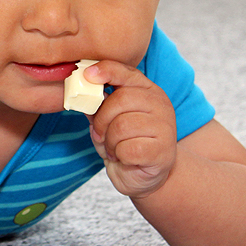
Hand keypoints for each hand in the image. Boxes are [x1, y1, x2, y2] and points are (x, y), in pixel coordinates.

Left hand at [84, 61, 177, 198]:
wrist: (144, 175)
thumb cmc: (125, 142)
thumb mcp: (107, 121)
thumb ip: (97, 106)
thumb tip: (81, 93)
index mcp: (148, 90)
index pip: (126, 72)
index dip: (106, 71)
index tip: (87, 75)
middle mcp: (160, 104)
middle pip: (120, 100)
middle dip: (102, 120)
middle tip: (100, 134)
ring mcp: (165, 127)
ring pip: (122, 126)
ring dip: (110, 142)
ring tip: (116, 148)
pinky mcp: (162, 150)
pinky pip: (128, 149)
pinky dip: (119, 155)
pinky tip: (125, 158)